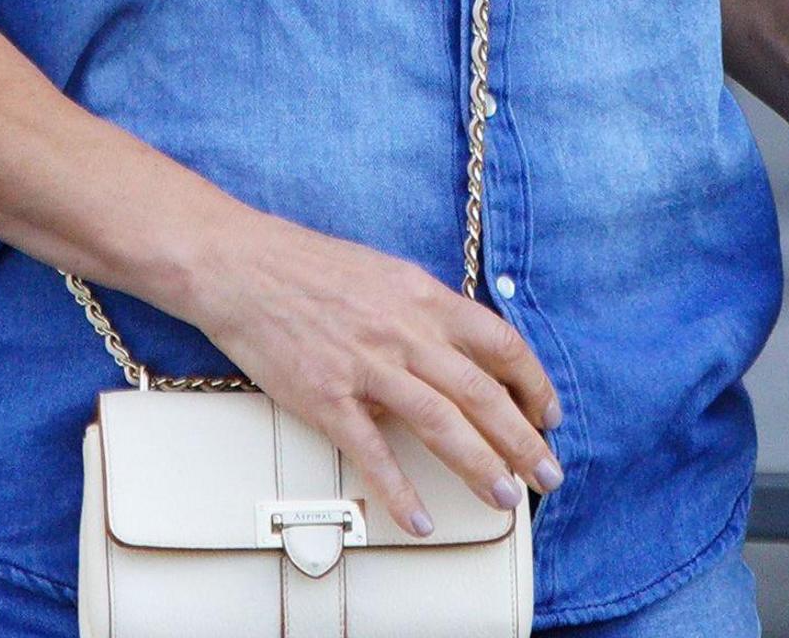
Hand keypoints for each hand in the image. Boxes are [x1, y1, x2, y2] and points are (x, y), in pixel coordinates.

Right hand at [181, 213, 564, 534]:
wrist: (239, 266)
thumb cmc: (310, 268)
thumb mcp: (386, 274)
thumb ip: (428, 311)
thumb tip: (468, 348)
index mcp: (424, 297)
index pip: (501, 343)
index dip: (533, 384)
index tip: (549, 416)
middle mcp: (404, 331)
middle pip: (480, 393)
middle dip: (522, 440)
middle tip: (547, 476)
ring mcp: (365, 366)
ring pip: (439, 422)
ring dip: (479, 464)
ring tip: (504, 498)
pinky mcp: (325, 398)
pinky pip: (371, 453)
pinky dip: (399, 492)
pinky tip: (421, 521)